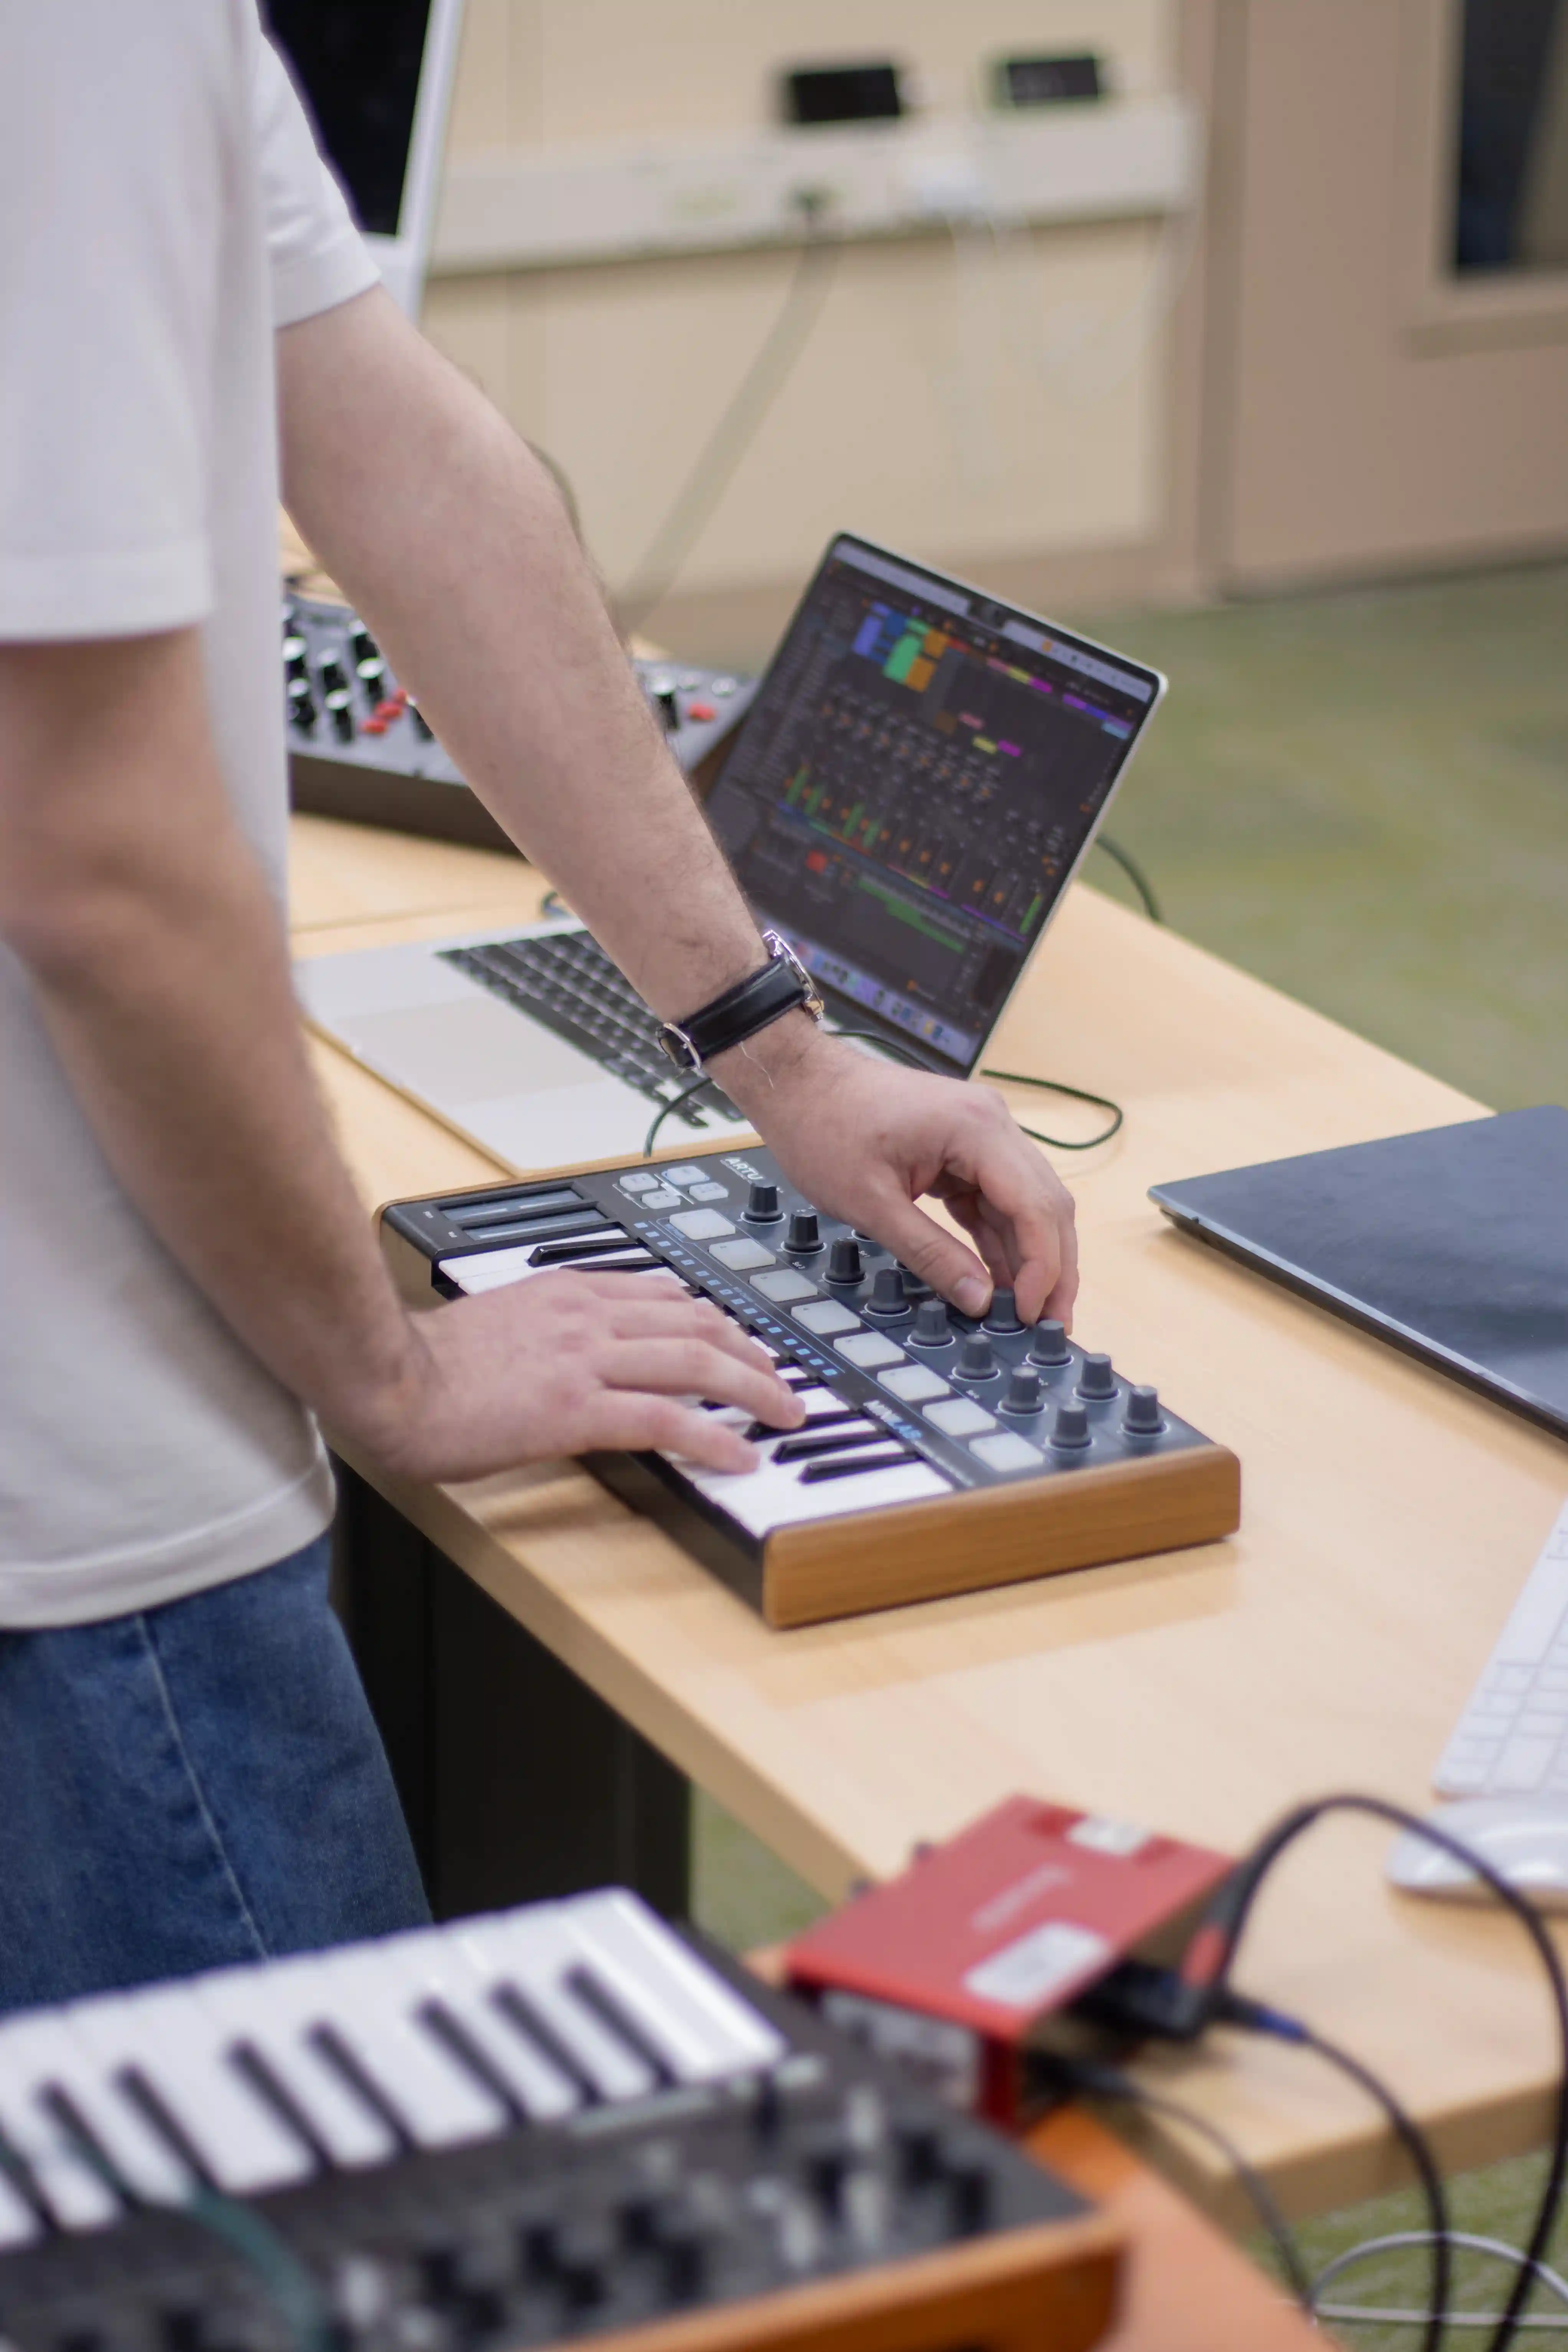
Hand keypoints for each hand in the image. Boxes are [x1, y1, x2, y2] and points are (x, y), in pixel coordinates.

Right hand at [363, 1271, 803, 1482]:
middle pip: (694, 1321)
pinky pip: (665, 1419)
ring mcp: (584, 1361)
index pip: (661, 1292)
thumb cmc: (427, 1363)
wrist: (389, 1379)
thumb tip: (569, 1349)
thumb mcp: (497, 1322)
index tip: (738, 1336)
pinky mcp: (576, 1410)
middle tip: (780, 1378)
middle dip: (750, 1349)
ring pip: (694, 1362)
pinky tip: (739, 1455)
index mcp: (565, 1292)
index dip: (713, 1315)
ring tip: (784, 1413)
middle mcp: (585, 1317)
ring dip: (751, 1388)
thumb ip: (543, 1325)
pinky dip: (713, 1436)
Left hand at [713, 1028, 1078, 1326]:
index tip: (1030, 1314)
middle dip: (1052, 1268)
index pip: (1036, 1206)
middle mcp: (992, 1124)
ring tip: (1027, 1312)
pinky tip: (998, 1280)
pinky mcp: (963, 1149)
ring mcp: (981, 1134)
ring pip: (1026, 1205)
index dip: (1043, 1266)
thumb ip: (931, 1254)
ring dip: (1030, 1257)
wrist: (798, 1082)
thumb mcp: (871, 1204)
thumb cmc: (823, 1126)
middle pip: (1046, 1205)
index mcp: (977, 1129)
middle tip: (1051, 1325)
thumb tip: (978, 1300)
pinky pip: (995, 1200)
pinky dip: (998, 1239)